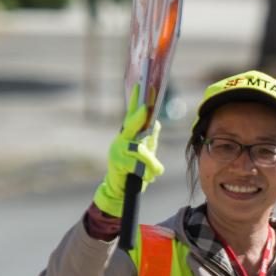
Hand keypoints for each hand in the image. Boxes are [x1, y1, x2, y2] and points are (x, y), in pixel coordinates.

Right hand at [93, 85, 164, 217]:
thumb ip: (150, 138)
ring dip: (151, 163)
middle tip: (145, 107)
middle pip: (130, 125)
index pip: (132, 115)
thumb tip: (157, 122)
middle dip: (138, 116)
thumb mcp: (145, 152)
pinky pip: (136, 165)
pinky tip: (148, 179)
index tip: (141, 86)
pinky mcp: (117, 164)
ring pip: (139, 150)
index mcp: (128, 136)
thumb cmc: (135, 170)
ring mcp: (117, 151)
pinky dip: (146, 173)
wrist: (122, 190)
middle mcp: (121, 140)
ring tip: (157, 173)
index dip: (136, 101)